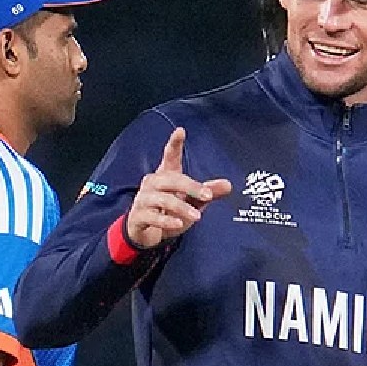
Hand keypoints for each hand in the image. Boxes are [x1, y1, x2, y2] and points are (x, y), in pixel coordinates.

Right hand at [126, 127, 231, 248]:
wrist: (145, 234)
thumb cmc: (168, 213)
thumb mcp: (191, 202)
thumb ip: (207, 193)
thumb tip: (228, 185)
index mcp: (165, 176)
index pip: (170, 157)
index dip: (174, 144)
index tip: (180, 131)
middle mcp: (152, 184)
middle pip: (170, 179)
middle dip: (190, 186)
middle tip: (208, 195)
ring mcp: (143, 200)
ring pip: (162, 199)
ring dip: (181, 207)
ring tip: (197, 216)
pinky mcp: (138, 216)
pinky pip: (152, 216)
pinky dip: (166, 221)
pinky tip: (178, 223)